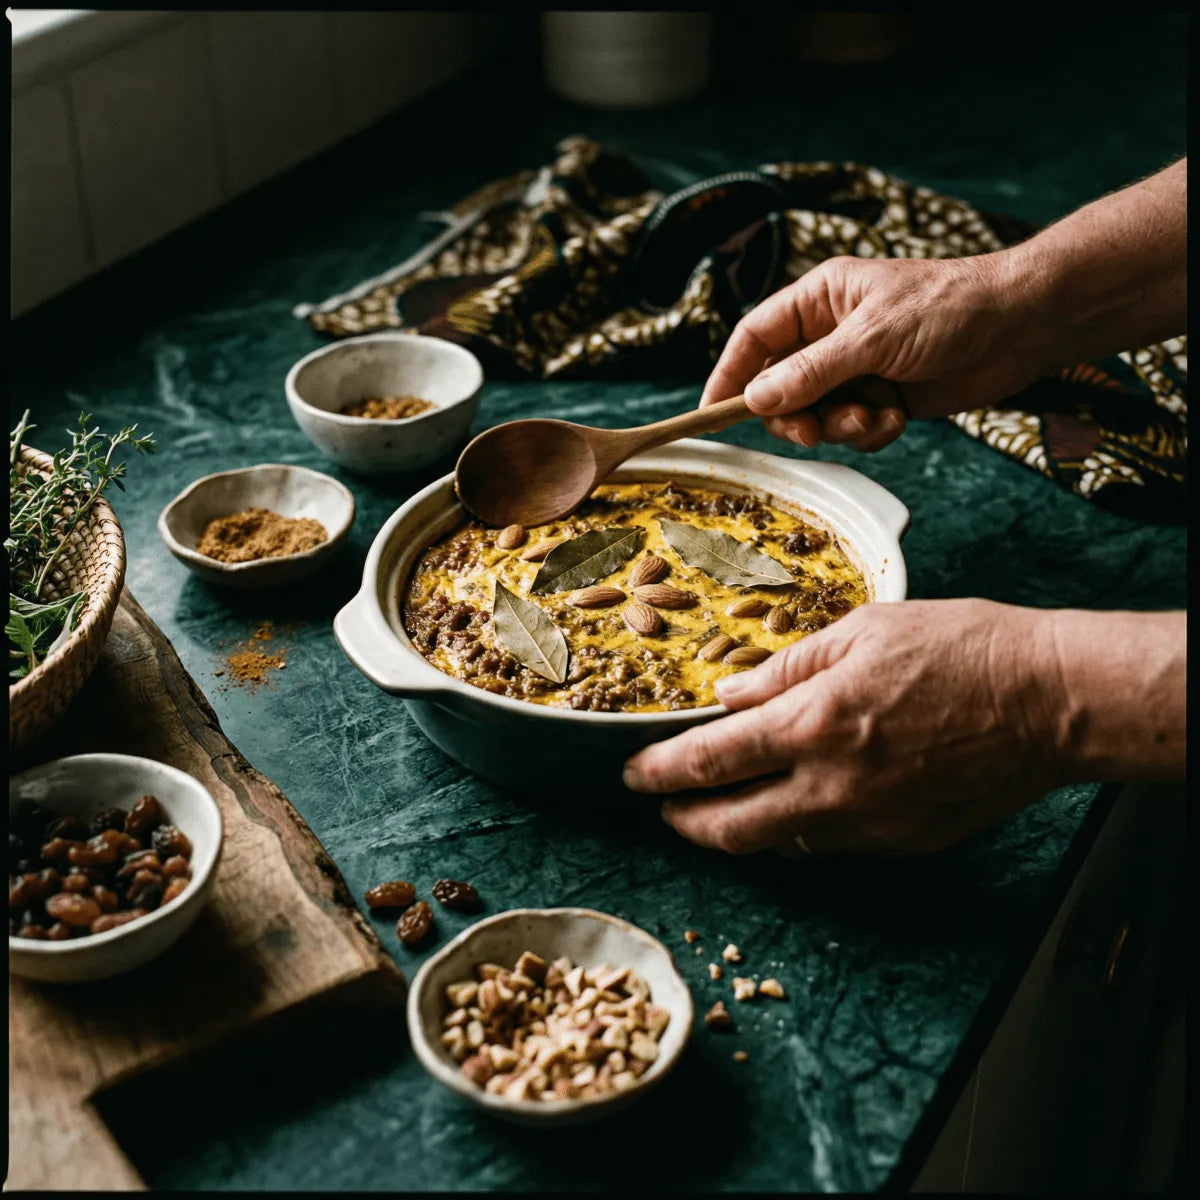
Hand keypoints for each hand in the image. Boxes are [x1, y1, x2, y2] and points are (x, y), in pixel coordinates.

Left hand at [622, 599, 1069, 856]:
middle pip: (730, 827)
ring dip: (742, 828)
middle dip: (685, 822)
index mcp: (814, 724)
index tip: (634, 775)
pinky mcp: (905, 842)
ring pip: (779, 844)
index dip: (662, 772)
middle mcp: (833, 787)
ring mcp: (870, 823)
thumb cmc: (958, 647)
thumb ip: (786, 669)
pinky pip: (832, 844)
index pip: (710, 761)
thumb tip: (729, 695)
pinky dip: (802, 828)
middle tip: (668, 807)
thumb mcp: (861, 631)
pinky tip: (800, 803)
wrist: (1048, 699)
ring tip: (727, 805)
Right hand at [701, 253, 1038, 452]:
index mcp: (819, 300)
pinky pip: (853, 427)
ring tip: (876, 414)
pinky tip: (898, 416)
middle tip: (812, 432)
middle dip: (795, 415)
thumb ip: (810, 372)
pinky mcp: (882, 396)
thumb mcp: (872, 338)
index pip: (754, 338)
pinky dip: (871, 430)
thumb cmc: (949, 308)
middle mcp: (830, 334)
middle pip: (779, 386)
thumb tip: (756, 398)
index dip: (729, 374)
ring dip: (841, 426)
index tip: (712, 412)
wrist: (1021, 326)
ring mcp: (856, 368)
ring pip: (817, 413)